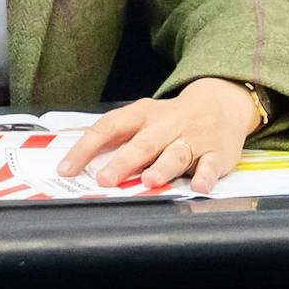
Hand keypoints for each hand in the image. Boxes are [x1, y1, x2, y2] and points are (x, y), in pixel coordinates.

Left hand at [57, 77, 264, 194]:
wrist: (222, 102)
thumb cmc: (171, 118)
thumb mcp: (142, 117)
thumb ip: (115, 137)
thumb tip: (75, 156)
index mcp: (142, 114)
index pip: (109, 127)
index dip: (86, 148)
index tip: (67, 168)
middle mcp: (165, 124)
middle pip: (142, 144)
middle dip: (123, 162)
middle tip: (105, 180)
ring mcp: (192, 138)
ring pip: (175, 153)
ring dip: (162, 167)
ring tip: (149, 181)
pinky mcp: (216, 154)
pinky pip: (210, 165)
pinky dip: (204, 176)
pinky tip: (198, 186)